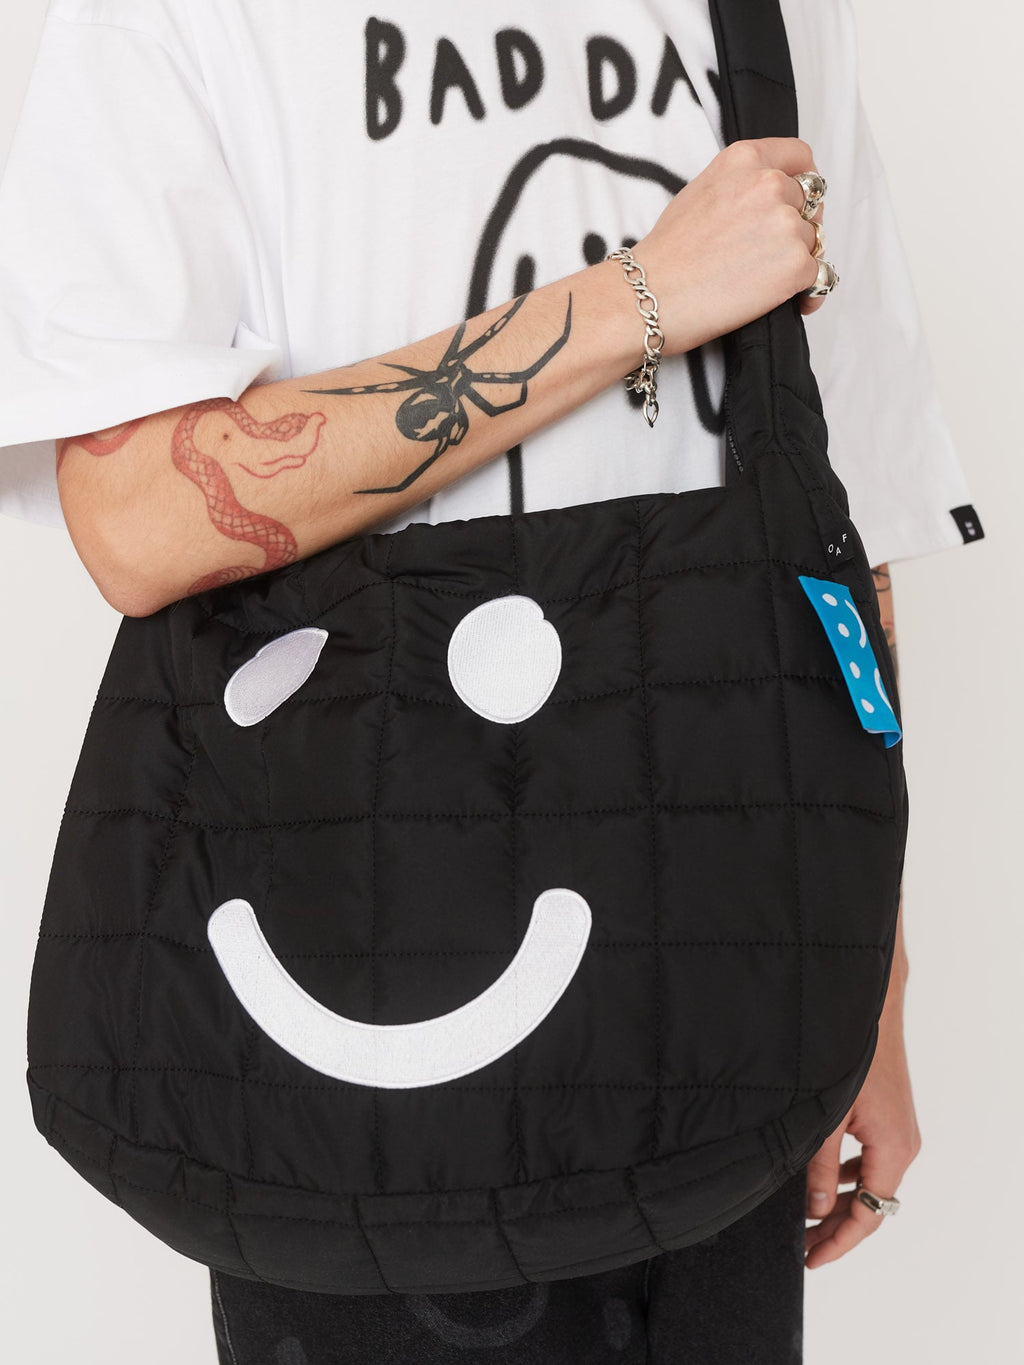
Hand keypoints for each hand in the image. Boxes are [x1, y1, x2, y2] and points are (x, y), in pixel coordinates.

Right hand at [634, 136, 827, 355]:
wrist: (650, 295)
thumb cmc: (666, 254)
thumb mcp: (699, 192)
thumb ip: (740, 185)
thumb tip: (767, 199)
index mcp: (744, 160)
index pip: (800, 157)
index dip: (804, 181)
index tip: (801, 202)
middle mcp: (769, 185)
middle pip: (810, 203)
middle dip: (801, 226)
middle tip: (778, 251)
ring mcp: (786, 224)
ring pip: (813, 241)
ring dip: (799, 260)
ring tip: (769, 282)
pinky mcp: (795, 265)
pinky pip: (819, 276)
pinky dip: (810, 292)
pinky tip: (794, 302)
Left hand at [803, 994, 921, 1267]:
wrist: (868, 1007)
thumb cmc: (850, 1053)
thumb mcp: (826, 1115)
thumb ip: (818, 1166)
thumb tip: (814, 1209)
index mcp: (893, 1150)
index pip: (869, 1216)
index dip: (838, 1242)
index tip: (811, 1259)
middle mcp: (902, 1145)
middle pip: (870, 1203)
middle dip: (835, 1226)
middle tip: (800, 1244)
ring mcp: (897, 1130)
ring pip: (867, 1180)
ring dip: (839, 1201)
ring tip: (803, 1217)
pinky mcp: (887, 1116)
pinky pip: (867, 1158)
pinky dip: (844, 1173)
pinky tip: (818, 1176)